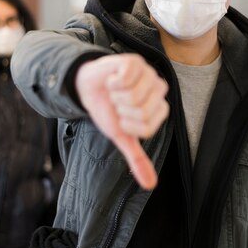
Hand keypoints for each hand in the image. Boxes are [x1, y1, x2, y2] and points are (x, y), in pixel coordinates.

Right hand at [74, 54, 168, 189]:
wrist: (88, 87)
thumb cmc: (107, 109)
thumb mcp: (121, 136)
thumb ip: (137, 158)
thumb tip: (150, 185)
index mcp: (160, 108)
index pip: (147, 128)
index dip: (127, 125)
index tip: (121, 117)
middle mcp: (159, 89)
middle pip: (142, 112)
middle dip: (121, 111)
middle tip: (116, 102)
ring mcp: (149, 73)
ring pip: (133, 96)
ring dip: (115, 96)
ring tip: (114, 90)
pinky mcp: (135, 61)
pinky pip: (126, 79)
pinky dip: (112, 82)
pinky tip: (112, 79)